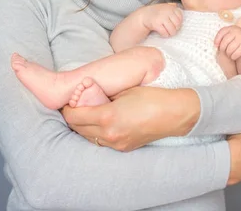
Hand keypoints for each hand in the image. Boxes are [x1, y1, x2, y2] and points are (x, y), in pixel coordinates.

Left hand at [61, 86, 199, 151]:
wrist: (173, 114)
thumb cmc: (151, 97)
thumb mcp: (125, 91)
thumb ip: (105, 96)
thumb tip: (90, 95)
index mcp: (107, 116)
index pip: (74, 117)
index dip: (68, 108)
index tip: (69, 101)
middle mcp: (109, 133)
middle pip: (78, 129)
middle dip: (73, 117)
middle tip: (75, 106)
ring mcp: (116, 143)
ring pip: (89, 138)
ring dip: (84, 127)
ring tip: (88, 114)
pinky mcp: (124, 148)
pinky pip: (102, 142)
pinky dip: (97, 133)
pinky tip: (102, 123)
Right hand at [141, 3, 182, 36]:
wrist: (144, 15)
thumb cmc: (158, 13)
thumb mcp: (167, 8)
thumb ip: (174, 11)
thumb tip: (184, 18)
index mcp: (171, 8)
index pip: (180, 18)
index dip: (178, 23)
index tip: (175, 25)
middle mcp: (167, 11)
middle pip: (177, 25)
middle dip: (175, 29)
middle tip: (172, 30)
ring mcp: (162, 17)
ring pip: (172, 30)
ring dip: (170, 33)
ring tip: (168, 32)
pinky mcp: (156, 24)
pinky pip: (165, 33)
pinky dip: (164, 35)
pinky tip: (162, 33)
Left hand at [215, 25, 240, 60]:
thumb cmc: (235, 41)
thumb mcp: (228, 37)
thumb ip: (221, 39)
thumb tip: (216, 45)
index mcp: (232, 28)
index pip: (221, 32)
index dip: (217, 40)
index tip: (216, 45)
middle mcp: (237, 31)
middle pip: (224, 43)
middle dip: (223, 49)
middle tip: (225, 51)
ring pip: (229, 50)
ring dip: (228, 54)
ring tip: (231, 53)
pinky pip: (235, 54)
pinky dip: (233, 57)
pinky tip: (236, 55)